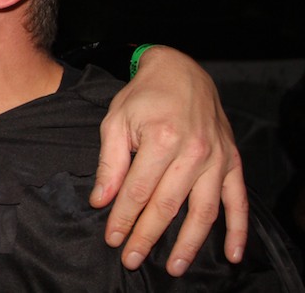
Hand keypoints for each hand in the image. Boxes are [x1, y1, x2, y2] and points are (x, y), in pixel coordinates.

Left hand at [90, 45, 248, 276]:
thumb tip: (100, 200)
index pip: (138, 191)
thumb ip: (110, 163)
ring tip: (173, 266)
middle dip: (147, 236)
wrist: (181, 71)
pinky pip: (238, 200)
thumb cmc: (143, 97)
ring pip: (203, 211)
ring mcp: (216, 158)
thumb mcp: (116, 121)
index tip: (112, 239)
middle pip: (167, 205)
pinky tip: (232, 253)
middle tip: (132, 259)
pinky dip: (238, 229)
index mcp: (161, 139)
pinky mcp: (232, 161)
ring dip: (189, 243)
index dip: (123, 218)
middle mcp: (193, 151)